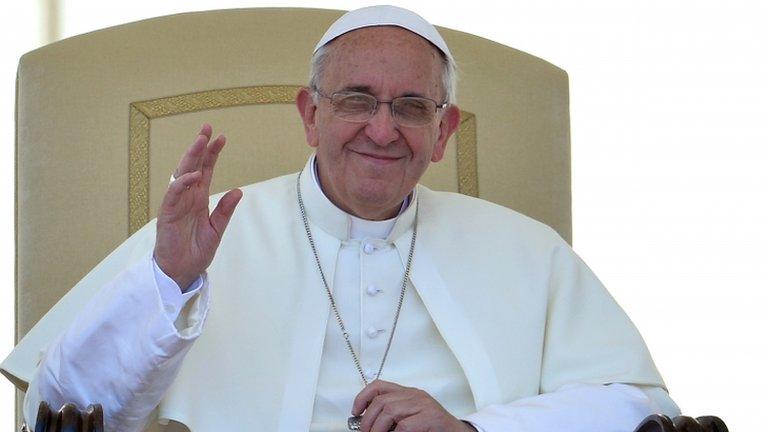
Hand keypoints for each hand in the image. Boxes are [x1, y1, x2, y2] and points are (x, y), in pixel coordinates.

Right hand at [153, 123, 242, 288]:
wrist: (181, 272)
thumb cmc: (195, 251)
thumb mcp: (216, 230)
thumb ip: (225, 211)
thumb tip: (239, 191)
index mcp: (199, 199)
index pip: (206, 170)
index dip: (212, 154)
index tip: (221, 137)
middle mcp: (187, 197)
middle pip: (193, 166)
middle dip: (200, 147)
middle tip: (207, 128)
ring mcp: (176, 204)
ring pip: (182, 175)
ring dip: (191, 158)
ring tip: (200, 141)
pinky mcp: (167, 214)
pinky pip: (173, 194)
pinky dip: (183, 183)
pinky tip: (194, 175)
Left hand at [352, 380, 476, 431]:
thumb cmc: (432, 429)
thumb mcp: (409, 419)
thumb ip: (392, 417)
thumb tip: (366, 423)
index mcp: (408, 393)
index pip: (380, 386)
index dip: (363, 397)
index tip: (356, 412)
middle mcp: (416, 395)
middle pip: (381, 401)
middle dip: (369, 420)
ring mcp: (424, 405)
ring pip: (390, 410)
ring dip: (378, 428)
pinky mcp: (431, 417)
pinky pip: (405, 425)